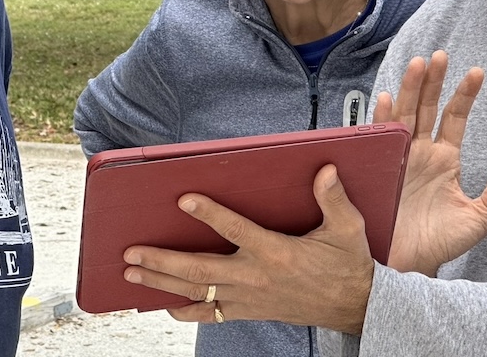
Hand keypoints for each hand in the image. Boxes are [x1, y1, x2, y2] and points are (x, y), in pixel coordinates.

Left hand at [122, 164, 374, 334]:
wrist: (354, 306)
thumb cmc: (348, 265)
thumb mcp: (348, 229)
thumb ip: (334, 200)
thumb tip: (326, 171)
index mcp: (276, 251)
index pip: (236, 229)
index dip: (210, 213)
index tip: (184, 199)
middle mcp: (255, 276)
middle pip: (199, 269)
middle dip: (162, 260)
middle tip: (132, 252)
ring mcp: (248, 297)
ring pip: (197, 291)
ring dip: (162, 282)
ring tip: (133, 272)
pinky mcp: (249, 310)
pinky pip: (210, 314)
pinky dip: (186, 309)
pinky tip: (165, 304)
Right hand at [375, 50, 486, 276]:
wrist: (409, 267)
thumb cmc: (442, 243)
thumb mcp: (480, 218)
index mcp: (444, 158)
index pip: (454, 118)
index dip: (464, 95)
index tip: (477, 72)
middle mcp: (419, 151)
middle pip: (426, 107)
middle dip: (434, 81)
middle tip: (441, 55)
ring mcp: (397, 158)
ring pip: (403, 115)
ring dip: (410, 90)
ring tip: (419, 65)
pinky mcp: (378, 170)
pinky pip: (377, 139)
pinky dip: (380, 118)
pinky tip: (385, 100)